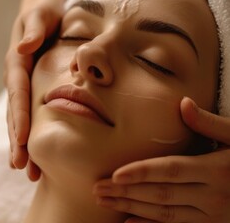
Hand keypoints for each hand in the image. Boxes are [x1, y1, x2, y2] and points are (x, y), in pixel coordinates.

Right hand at [4, 0, 63, 180]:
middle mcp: (15, 78)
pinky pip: (26, 116)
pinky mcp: (29, 92)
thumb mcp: (40, 14)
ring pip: (18, 119)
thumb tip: (24, 47)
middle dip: (16, 140)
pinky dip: (27, 137)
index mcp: (17, 62)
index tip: (23, 139)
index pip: (18, 93)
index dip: (20, 116)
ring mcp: (20, 87)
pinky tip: (32, 156)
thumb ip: (33, 29)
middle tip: (21, 166)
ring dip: (20, 145)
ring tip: (27, 170)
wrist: (42, 16)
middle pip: (14, 113)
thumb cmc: (44, 14)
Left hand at [93, 97, 229, 222]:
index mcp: (217, 170)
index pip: (171, 170)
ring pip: (164, 214)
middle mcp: (213, 196)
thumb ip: (211, 123)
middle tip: (98, 188)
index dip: (141, 172)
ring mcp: (214, 216)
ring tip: (105, 201)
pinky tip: (128, 222)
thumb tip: (183, 103)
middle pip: (160, 194)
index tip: (115, 174)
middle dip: (126, 191)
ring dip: (131, 207)